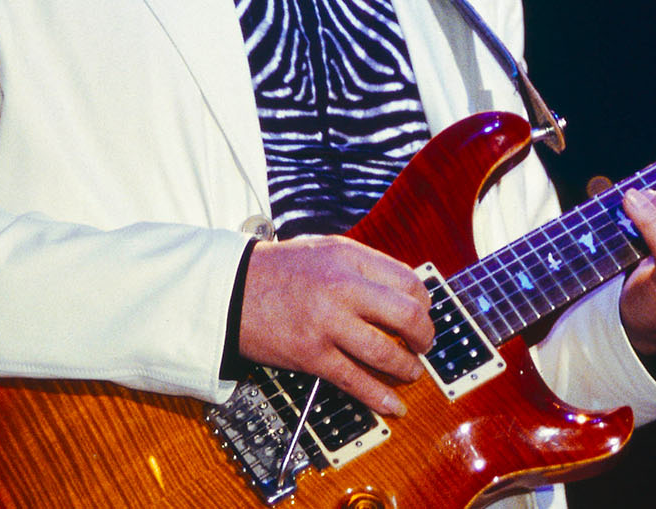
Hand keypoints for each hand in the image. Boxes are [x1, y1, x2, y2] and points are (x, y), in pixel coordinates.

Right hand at [234, 235, 432, 416]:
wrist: (230, 289)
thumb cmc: (278, 269)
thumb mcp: (325, 250)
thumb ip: (362, 267)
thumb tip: (402, 291)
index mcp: (349, 258)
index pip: (409, 281)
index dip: (424, 303)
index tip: (423, 313)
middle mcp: (342, 288)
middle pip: (407, 315)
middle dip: (424, 336)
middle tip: (423, 344)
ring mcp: (327, 324)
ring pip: (386, 352)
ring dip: (407, 367)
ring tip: (411, 371)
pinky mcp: (311, 355)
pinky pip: (355, 381)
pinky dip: (379, 396)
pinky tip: (393, 404)